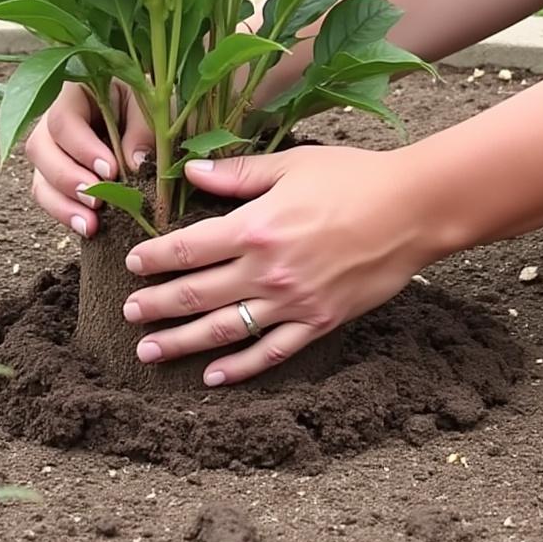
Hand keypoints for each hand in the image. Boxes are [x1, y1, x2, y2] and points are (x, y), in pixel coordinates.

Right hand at [26, 80, 152, 236]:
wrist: (158, 116)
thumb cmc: (156, 105)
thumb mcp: (156, 107)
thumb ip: (144, 129)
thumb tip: (134, 162)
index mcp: (77, 91)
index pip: (63, 118)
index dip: (82, 148)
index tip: (111, 171)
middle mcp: (55, 118)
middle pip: (40, 148)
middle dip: (67, 178)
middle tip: (97, 200)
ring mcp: (53, 149)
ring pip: (39, 177)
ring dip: (62, 204)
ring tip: (90, 224)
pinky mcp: (58, 175)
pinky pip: (48, 196)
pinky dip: (65, 213)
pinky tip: (87, 227)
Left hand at [119, 146, 456, 385]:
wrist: (413, 209)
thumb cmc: (353, 177)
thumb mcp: (291, 164)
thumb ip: (237, 174)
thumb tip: (191, 171)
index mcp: (255, 227)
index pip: (187, 249)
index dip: (154, 258)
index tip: (132, 265)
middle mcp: (267, 270)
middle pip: (196, 294)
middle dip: (156, 305)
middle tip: (129, 313)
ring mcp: (293, 302)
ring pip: (224, 329)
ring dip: (182, 342)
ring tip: (150, 351)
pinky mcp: (319, 322)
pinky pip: (272, 352)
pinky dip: (241, 368)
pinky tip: (214, 377)